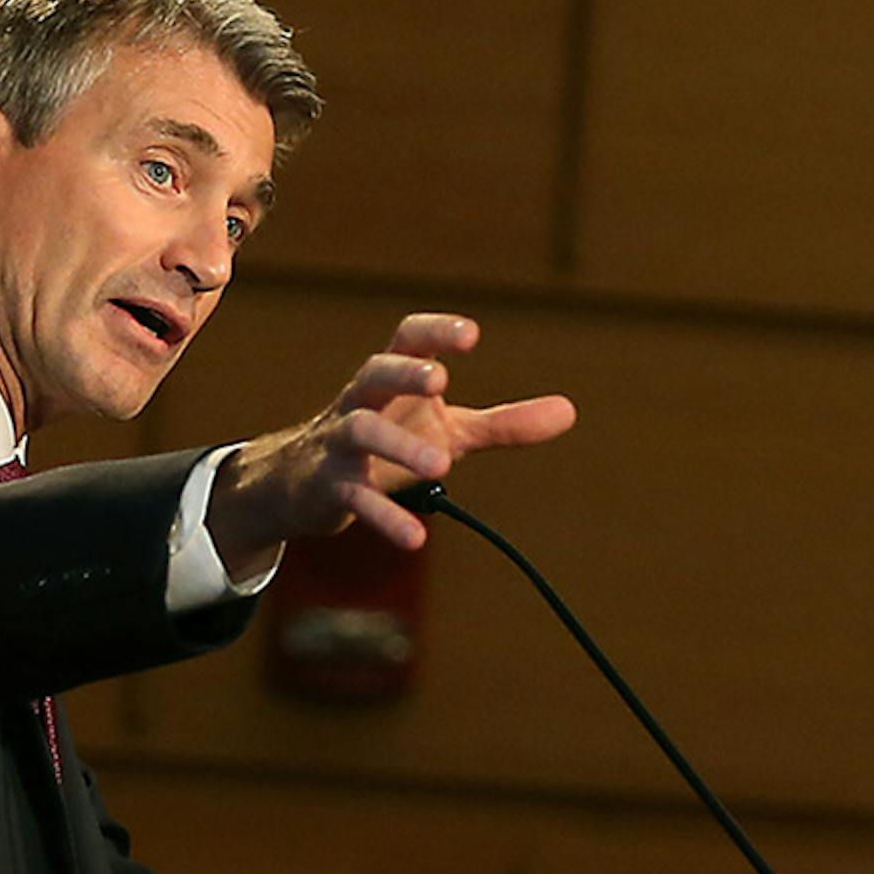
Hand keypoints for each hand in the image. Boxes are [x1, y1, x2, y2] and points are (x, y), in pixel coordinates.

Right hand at [207, 313, 575, 571]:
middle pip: (374, 373)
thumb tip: (570, 411)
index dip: (435, 334)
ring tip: (441, 466)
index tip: (471, 336)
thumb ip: (504, 422)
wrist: (303, 485)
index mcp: (392, 381)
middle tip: (441, 383)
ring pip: (361, 431)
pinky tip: (415, 539)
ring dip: (398, 446)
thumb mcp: (448, 430)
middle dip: (404, 373)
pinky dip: (384, 516)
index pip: (407, 341)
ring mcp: (340, 444)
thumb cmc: (388, 442)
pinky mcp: (329, 487)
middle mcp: (362, 402)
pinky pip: (354, 498)